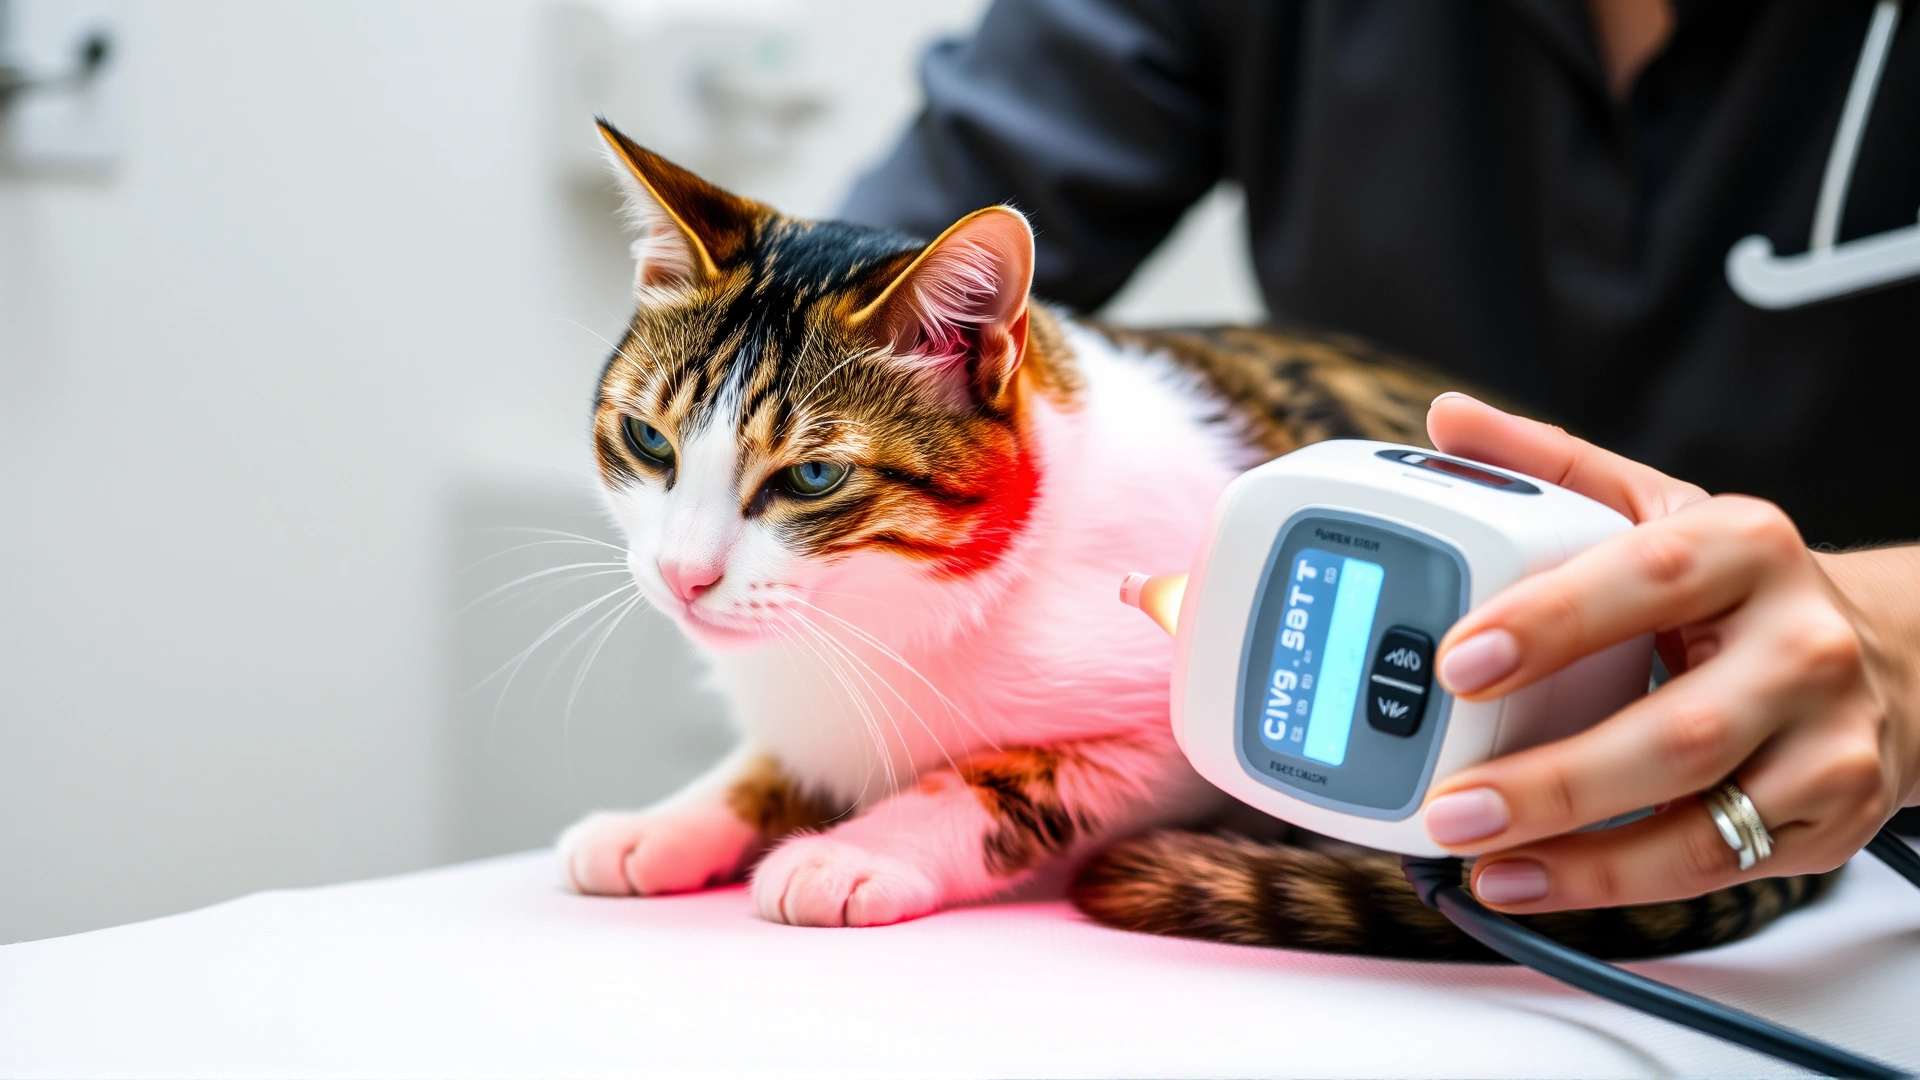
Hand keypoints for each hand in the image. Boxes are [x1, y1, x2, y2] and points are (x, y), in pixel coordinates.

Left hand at [1418, 393, 1919, 911]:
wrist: (1887, 659)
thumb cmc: (1739, 588)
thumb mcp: (1658, 511)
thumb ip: (1550, 468)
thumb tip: (1448, 421)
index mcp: (1745, 547)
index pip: (1644, 577)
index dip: (1548, 622)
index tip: (1454, 660)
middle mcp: (1797, 646)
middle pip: (1674, 730)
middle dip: (1552, 779)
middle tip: (1450, 804)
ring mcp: (1822, 742)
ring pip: (1698, 820)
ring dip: (1577, 854)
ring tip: (1478, 857)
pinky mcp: (1826, 820)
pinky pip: (1712, 869)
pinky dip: (1612, 884)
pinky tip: (1531, 880)